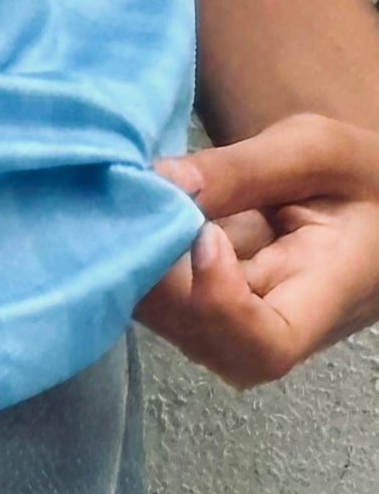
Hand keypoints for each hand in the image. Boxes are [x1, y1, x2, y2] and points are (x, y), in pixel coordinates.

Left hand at [137, 114, 378, 387]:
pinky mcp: (223, 298)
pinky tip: (143, 211)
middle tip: (138, 210)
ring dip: (148, 269)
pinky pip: (176, 297)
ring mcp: (252, 316)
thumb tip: (161, 182)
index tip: (204, 236)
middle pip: (213, 340)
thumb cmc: (358, 169)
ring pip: (183, 323)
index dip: (219, 306)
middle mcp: (287, 320)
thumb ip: (242, 169)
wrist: (372, 191)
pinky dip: (149, 257)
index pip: (269, 345)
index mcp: (331, 291)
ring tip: (139, 206)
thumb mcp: (314, 148)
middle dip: (162, 281)